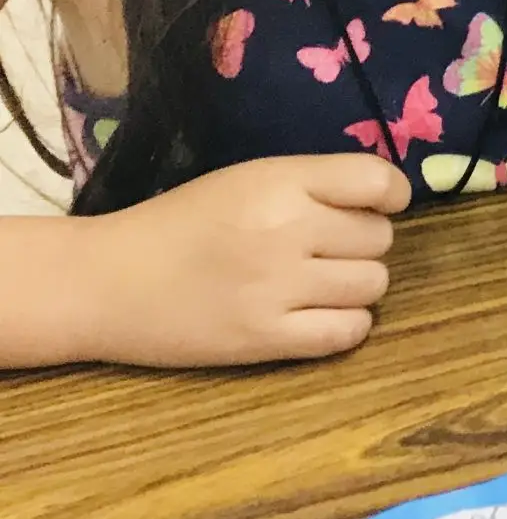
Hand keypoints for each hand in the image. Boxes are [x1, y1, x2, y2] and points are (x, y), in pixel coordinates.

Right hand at [75, 156, 409, 366]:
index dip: (389, 195)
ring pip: (372, 285)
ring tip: (316, 283)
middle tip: (322, 250)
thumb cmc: (179, 224)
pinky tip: (317, 315)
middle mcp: (286, 230)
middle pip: (379, 239)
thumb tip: (384, 199)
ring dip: (355, 285)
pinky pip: (348, 332)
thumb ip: (312, 184)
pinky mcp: (265, 338)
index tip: (376, 206)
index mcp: (279, 182)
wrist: (104, 282)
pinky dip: (345, 325)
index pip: (378, 182)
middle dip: (361, 243)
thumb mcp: (246, 180)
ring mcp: (277, 287)